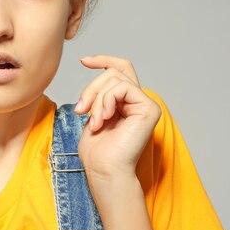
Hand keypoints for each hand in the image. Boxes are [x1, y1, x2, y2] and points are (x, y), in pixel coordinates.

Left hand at [75, 55, 160, 182]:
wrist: (104, 170)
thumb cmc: (97, 151)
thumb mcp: (93, 113)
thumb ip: (99, 93)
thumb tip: (96, 69)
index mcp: (126, 102)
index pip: (121, 69)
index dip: (103, 60)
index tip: (83, 61)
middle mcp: (138, 101)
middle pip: (113, 72)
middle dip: (91, 88)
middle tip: (80, 110)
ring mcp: (146, 104)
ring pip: (115, 78)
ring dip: (97, 98)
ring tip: (94, 120)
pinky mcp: (149, 108)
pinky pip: (123, 88)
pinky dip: (107, 100)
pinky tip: (103, 118)